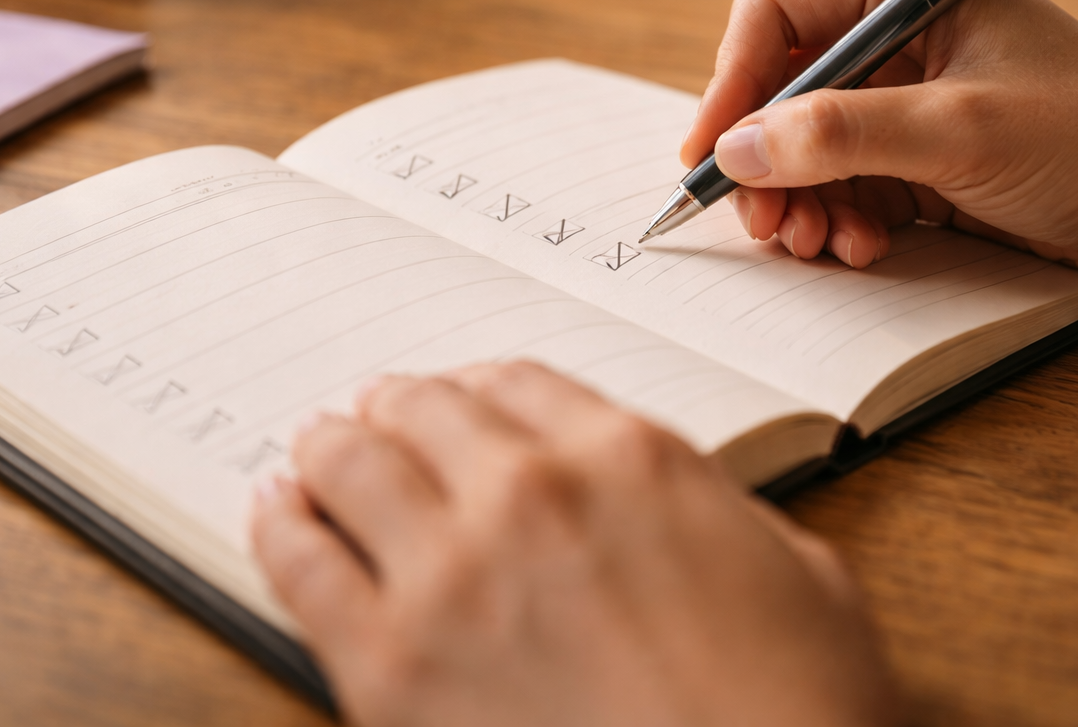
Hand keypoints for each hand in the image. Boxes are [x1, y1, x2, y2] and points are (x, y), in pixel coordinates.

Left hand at [252, 362, 896, 726]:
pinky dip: (282, 524)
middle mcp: (530, 491)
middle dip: (397, 406)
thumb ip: (713, 513)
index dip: (475, 386)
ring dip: (332, 447)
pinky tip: (278, 508)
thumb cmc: (797, 709)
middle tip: (376, 413)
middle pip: (424, 408)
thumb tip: (671, 506)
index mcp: (629, 458)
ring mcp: (451, 574)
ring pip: (350, 463)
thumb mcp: (800, 573)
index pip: (516, 382)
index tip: (457, 399)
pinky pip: (301, 563)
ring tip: (319, 449)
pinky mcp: (390, 666)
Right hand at [682, 0, 1077, 305]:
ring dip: (800, 201)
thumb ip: (840, 136)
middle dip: (765, 159)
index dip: (732, 83)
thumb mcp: (959, 132)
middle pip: (783, 89)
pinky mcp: (923, 157)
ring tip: (817, 247)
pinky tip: (862, 248)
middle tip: (762, 223)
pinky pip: (847, 185)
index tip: (708, 152)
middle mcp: (903, 35)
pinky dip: (840, 220)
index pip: (778, 15)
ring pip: (807, 147)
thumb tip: (737, 149)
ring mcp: (911, 99)